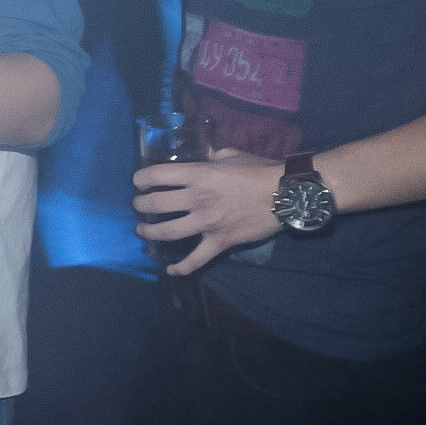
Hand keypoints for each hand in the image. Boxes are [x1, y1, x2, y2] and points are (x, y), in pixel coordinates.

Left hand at [134, 147, 282, 274]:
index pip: (156, 175)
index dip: (141, 179)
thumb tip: (201, 155)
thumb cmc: (258, 170)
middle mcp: (197, 198)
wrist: (286, 193)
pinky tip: (170, 269)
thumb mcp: (230, 155)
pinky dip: (181, 267)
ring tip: (142, 230)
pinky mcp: (220, 241)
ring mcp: (207, 222)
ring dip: (150, 232)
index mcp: (198, 174)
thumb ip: (210, 156)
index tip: (138, 182)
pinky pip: (196, 259)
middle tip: (139, 205)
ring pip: (168, 231)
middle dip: (141, 205)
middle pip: (156, 204)